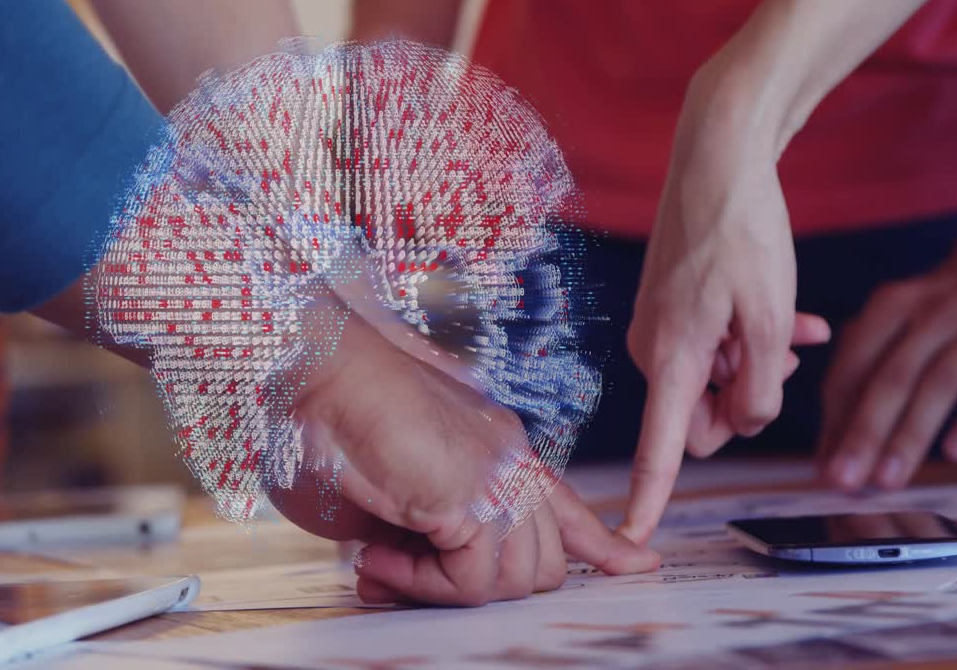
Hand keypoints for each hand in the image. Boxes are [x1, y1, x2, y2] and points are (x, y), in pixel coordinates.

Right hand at [271, 312, 659, 605]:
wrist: (320, 367)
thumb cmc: (335, 410)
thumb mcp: (386, 478)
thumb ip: (409, 528)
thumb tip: (391, 576)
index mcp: (498, 445)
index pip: (566, 505)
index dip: (602, 543)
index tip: (637, 564)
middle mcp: (509, 458)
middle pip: (544, 560)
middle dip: (480, 589)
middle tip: (401, 576)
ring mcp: (497, 475)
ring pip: (517, 580)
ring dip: (440, 588)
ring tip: (381, 565)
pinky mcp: (473, 496)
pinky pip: (470, 582)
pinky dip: (418, 584)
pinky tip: (375, 559)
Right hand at [619, 69, 829, 544]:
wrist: (716, 157)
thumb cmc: (743, 232)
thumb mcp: (770, 318)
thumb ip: (759, 387)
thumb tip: (743, 418)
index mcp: (672, 357)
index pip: (659, 447)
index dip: (649, 497)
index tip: (631, 540)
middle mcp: (652, 348)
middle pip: (697, 416)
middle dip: (743, 401)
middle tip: (782, 360)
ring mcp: (656, 325)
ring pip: (709, 378)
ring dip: (753, 364)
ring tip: (795, 329)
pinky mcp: (667, 305)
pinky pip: (706, 346)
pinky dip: (744, 339)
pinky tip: (791, 318)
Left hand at [820, 254, 956, 489]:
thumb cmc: (947, 303)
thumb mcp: (905, 314)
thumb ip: (871, 364)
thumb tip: (834, 440)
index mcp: (890, 307)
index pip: (853, 367)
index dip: (834, 418)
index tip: (822, 466)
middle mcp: (929, 312)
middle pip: (889, 378)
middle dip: (862, 432)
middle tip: (842, 481)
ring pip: (936, 383)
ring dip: (909, 433)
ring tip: (887, 480)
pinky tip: (955, 452)